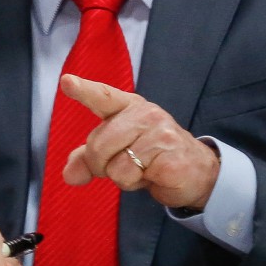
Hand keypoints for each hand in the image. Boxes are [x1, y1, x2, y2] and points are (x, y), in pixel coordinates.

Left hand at [59, 74, 219, 209]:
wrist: (198, 173)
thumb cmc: (152, 157)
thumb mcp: (116, 152)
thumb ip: (88, 158)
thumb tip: (70, 175)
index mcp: (129, 107)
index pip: (103, 96)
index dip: (84, 90)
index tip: (66, 81)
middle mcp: (145, 114)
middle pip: (97, 145)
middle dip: (101, 164)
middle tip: (125, 164)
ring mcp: (160, 133)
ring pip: (112, 165)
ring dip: (121, 177)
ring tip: (142, 169)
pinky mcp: (169, 157)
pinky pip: (129, 177)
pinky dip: (136, 184)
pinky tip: (153, 175)